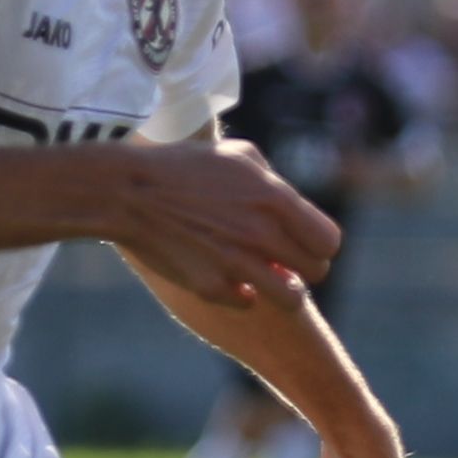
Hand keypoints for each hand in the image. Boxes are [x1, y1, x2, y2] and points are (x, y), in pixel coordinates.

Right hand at [108, 139, 340, 305]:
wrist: (129, 192)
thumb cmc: (184, 167)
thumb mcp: (238, 155)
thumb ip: (274, 181)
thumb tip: (294, 204)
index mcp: (275, 199)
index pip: (328, 241)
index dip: (319, 245)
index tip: (304, 244)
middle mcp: (262, 234)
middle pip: (316, 271)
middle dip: (303, 268)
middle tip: (283, 261)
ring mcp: (238, 263)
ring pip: (292, 299)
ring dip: (282, 290)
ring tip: (267, 279)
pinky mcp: (212, 286)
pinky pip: (248, 302)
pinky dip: (241, 294)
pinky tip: (226, 277)